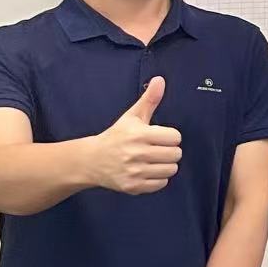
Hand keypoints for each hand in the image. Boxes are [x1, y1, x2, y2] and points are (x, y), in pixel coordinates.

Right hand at [89, 76, 181, 195]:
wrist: (91, 160)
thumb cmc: (116, 136)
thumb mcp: (132, 116)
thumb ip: (150, 99)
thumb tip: (160, 79)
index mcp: (139, 135)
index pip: (175, 137)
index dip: (169, 136)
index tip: (159, 137)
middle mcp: (136, 154)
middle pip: (176, 154)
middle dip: (169, 151)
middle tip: (156, 149)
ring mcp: (134, 172)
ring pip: (171, 170)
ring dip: (165, 165)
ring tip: (152, 160)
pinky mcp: (132, 186)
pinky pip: (161, 184)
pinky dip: (157, 179)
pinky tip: (146, 171)